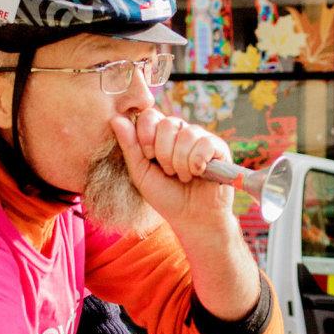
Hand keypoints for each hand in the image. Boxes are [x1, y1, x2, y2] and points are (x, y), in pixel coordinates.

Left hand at [111, 108, 234, 236]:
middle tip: (168, 172)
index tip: (148, 158)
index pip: (149, 115)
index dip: (146, 135)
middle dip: (163, 153)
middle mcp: (181, 132)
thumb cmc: (165, 196)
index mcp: (160, 135)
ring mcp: (200, 138)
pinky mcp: (218, 147)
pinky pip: (205, 143)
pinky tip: (199, 173)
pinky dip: (197, 163)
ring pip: (187, 134)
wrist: (192, 218)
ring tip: (184, 176)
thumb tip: (115, 118)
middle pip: (167, 123)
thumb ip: (129, 146)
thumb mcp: (141, 173)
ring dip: (180, 162)